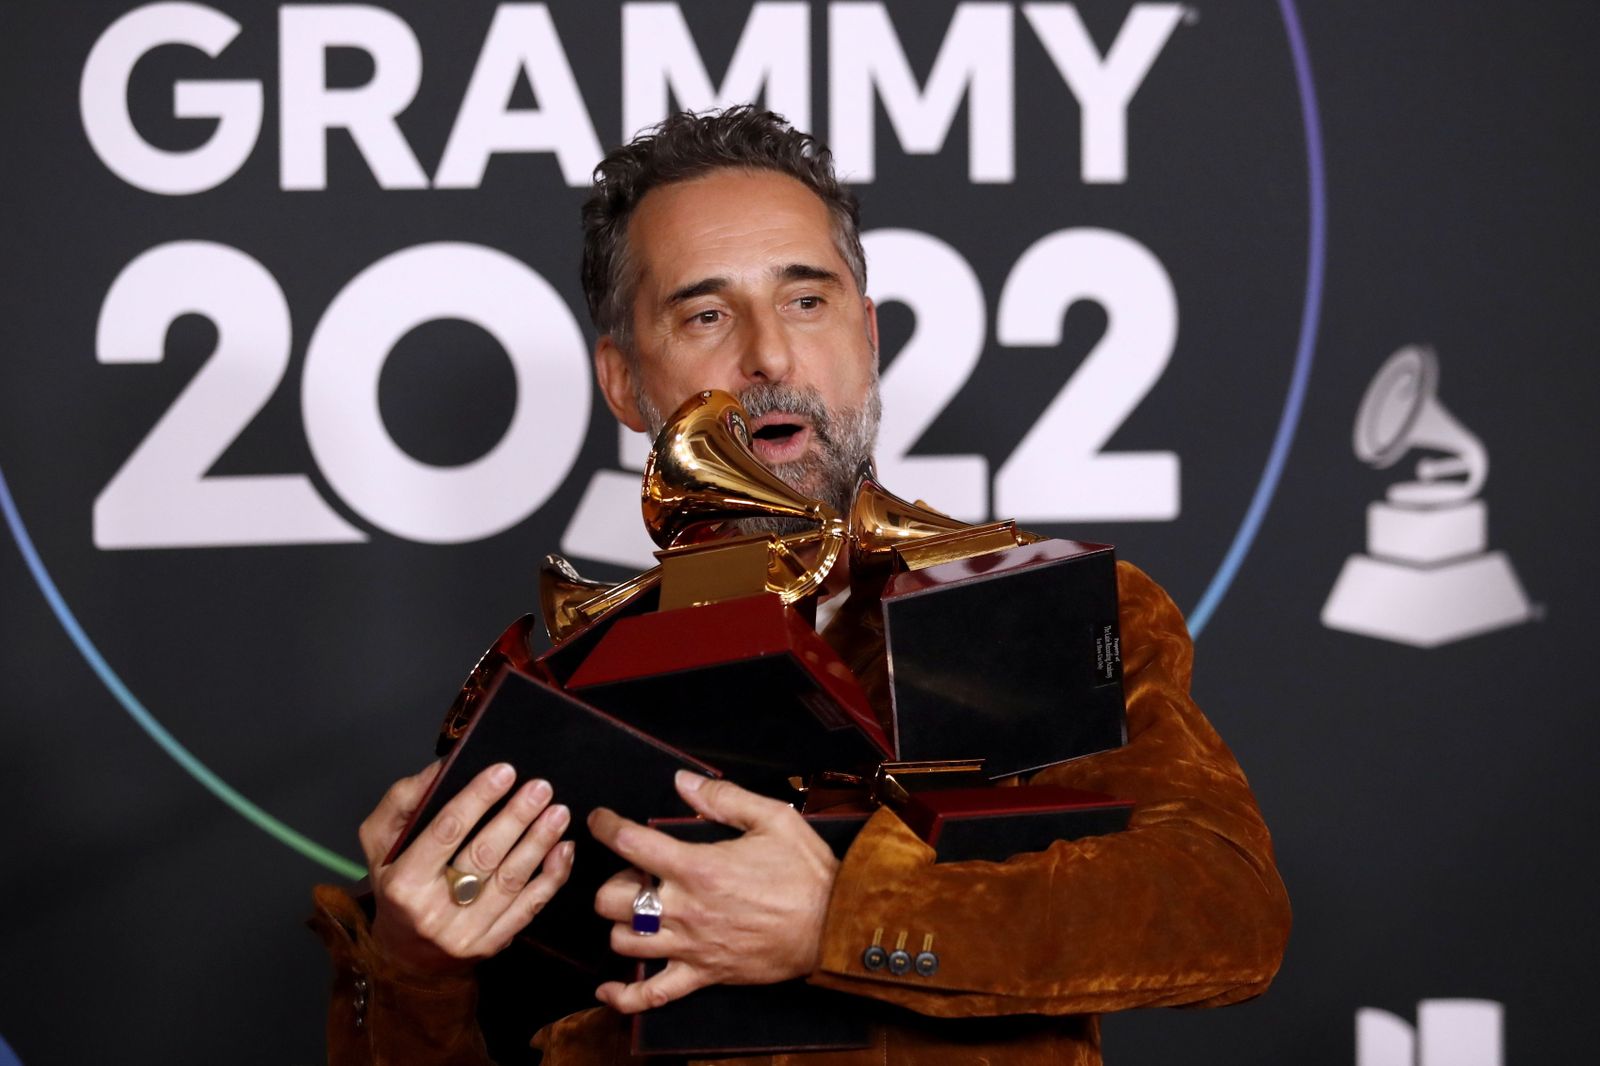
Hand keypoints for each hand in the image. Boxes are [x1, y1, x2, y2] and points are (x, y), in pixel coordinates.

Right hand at [358, 760, 574, 977]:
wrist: (403, 958)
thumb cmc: (396, 887)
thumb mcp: (380, 842)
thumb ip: (404, 801)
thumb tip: (442, 768)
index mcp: (403, 882)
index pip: (446, 831)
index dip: (477, 799)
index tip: (504, 771)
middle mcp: (432, 911)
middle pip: (484, 855)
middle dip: (516, 817)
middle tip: (540, 788)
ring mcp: (464, 933)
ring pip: (511, 881)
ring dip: (539, 843)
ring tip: (558, 813)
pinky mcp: (490, 944)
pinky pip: (528, 908)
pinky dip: (550, 877)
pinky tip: (563, 850)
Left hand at [588, 771, 838, 1012]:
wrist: (835, 926)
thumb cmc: (807, 872)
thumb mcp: (773, 818)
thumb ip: (723, 797)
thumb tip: (682, 781)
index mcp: (699, 867)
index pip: (630, 843)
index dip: (605, 826)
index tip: (599, 820)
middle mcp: (686, 909)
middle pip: (612, 900)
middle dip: (614, 881)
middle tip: (636, 873)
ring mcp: (691, 946)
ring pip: (623, 942)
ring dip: (621, 923)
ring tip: (638, 910)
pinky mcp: (704, 975)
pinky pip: (652, 995)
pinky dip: (624, 997)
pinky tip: (608, 990)